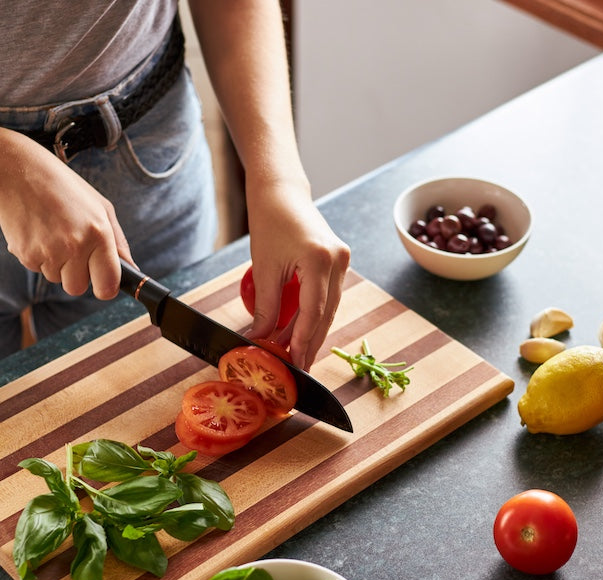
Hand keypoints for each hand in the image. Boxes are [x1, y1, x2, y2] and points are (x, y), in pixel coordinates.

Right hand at [0, 136, 130, 299]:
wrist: (17, 172)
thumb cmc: (64, 188)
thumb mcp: (100, 207)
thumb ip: (118, 242)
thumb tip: (131, 269)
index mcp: (98, 234)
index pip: (107, 286)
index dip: (106, 287)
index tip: (103, 282)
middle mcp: (74, 246)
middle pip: (78, 288)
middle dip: (77, 275)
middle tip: (72, 249)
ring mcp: (48, 252)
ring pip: (57, 279)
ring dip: (57, 264)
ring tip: (53, 233)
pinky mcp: (24, 254)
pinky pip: (37, 269)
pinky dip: (39, 256)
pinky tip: (38, 232)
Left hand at [245, 180, 349, 369]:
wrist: (281, 191)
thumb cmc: (269, 220)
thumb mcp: (264, 267)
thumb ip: (265, 306)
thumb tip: (261, 338)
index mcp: (320, 258)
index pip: (314, 311)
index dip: (304, 341)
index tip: (295, 363)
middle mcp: (338, 260)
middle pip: (326, 313)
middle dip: (310, 342)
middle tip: (297, 366)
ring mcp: (342, 260)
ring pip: (329, 307)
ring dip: (312, 330)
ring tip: (295, 353)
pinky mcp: (338, 260)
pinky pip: (328, 295)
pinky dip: (314, 314)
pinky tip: (300, 330)